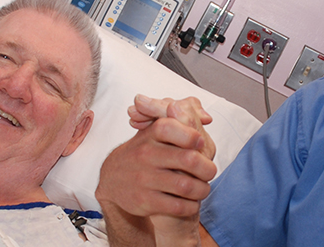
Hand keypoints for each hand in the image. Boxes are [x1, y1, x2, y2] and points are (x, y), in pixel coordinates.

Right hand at [98, 96, 217, 245]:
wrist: (113, 179)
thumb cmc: (144, 152)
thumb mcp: (155, 131)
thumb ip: (182, 119)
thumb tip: (207, 116)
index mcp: (151, 134)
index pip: (174, 127)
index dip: (194, 137)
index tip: (201, 145)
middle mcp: (146, 154)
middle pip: (189, 160)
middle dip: (208, 168)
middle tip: (209, 172)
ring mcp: (144, 178)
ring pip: (187, 186)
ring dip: (202, 189)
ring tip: (202, 188)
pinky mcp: (144, 201)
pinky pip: (178, 206)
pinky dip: (191, 206)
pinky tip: (191, 202)